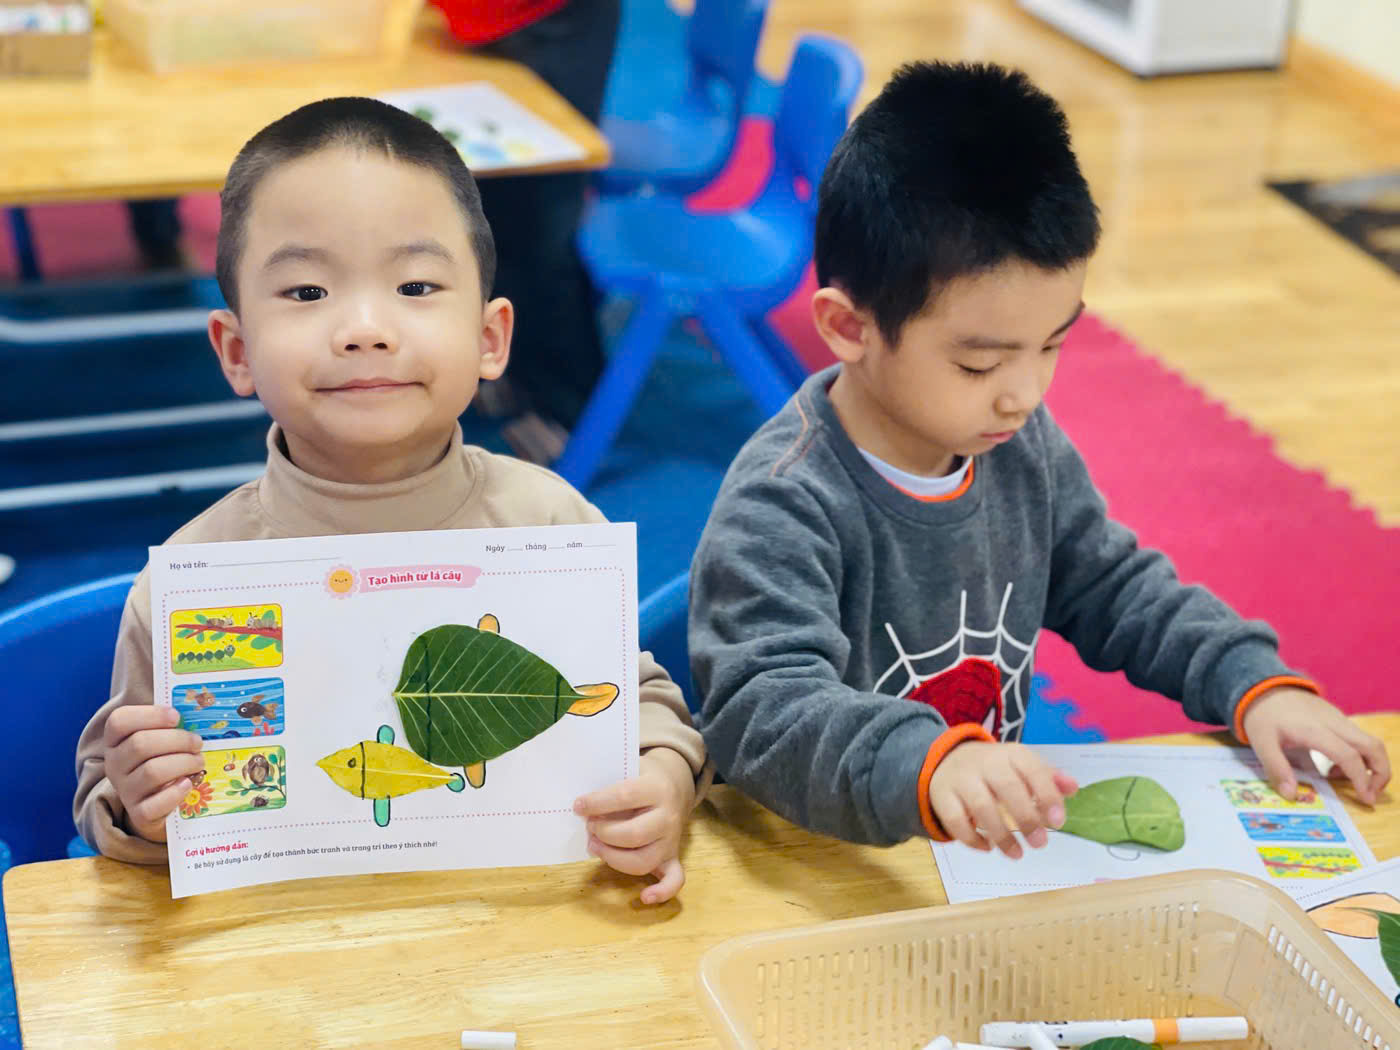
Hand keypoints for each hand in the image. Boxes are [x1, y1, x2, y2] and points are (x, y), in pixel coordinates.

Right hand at [103, 705, 204, 842]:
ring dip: (183, 763)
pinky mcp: (139, 813)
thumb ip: (169, 723)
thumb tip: (197, 704)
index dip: (150, 715)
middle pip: (141, 744)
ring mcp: (124, 790)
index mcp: (115, 740)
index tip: (176, 716)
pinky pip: (157, 802)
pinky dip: (177, 792)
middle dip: (178, 740)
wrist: (154, 804)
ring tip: (198, 761)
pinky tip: (188, 783)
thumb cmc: (160, 760)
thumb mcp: (159, 739)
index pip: (119, 720)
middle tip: (197, 742)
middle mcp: (113, 764)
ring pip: (152, 771)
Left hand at [573, 747, 694, 903]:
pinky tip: (644, 897)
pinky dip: (662, 892)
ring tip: (594, 846)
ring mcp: (671, 840)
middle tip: (589, 826)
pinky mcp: (673, 857)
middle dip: (604, 833)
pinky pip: (674, 880)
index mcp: (657, 788)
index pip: (624, 796)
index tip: (578, 806)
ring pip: (644, 860)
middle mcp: (668, 816)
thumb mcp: (630, 768)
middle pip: (634, 834)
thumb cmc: (642, 777)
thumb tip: (581, 805)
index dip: (597, 803)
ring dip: (613, 858)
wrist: (675, 783)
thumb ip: (609, 782)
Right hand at [928, 740, 1077, 857]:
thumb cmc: (996, 770)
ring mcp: (961, 778)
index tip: (1057, 822)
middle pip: (1007, 787)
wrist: (947, 761)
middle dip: (1026, 817)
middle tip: (1040, 844)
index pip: (1032, 769)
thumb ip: (1048, 779)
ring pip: (981, 806)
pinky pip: (955, 819)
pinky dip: (971, 838)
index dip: (1047, 794)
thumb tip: (1073, 788)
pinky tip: (987, 847)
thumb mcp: (1021, 767)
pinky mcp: (942, 796)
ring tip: (1017, 854)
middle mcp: (986, 762)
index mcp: (1011, 754)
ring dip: (1001, 834)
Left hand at [1242, 687, 1389, 804]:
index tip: (1365, 799)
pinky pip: (1359, 739)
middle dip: (1381, 773)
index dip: (1361, 779)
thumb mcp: (1261, 743)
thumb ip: (1276, 769)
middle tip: (1370, 795)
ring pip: (1370, 741)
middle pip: (1373, 746)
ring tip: (1347, 783)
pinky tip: (1335, 768)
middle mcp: (1334, 722)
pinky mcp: (1339, 719)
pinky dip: (1359, 757)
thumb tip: (1291, 795)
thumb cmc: (1263, 715)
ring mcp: (1339, 719)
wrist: (1264, 686)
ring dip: (1372, 765)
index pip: (1348, 755)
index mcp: (1315, 730)